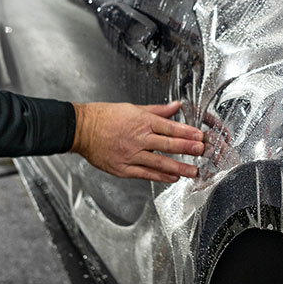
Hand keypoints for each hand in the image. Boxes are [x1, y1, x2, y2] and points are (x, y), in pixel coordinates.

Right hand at [70, 100, 204, 182]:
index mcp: (142, 121)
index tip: (200, 136)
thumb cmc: (105, 116)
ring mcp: (131, 154)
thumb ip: (157, 110)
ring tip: (193, 171)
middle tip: (201, 151)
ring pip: (159, 162)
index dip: (187, 132)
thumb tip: (176, 106)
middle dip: (188, 148)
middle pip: (168, 144)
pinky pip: (145, 173)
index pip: (170, 127)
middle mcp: (138, 138)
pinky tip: (173, 178)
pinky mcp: (123, 168)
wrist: (81, 129)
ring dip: (178, 167)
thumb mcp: (133, 108)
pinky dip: (160, 176)